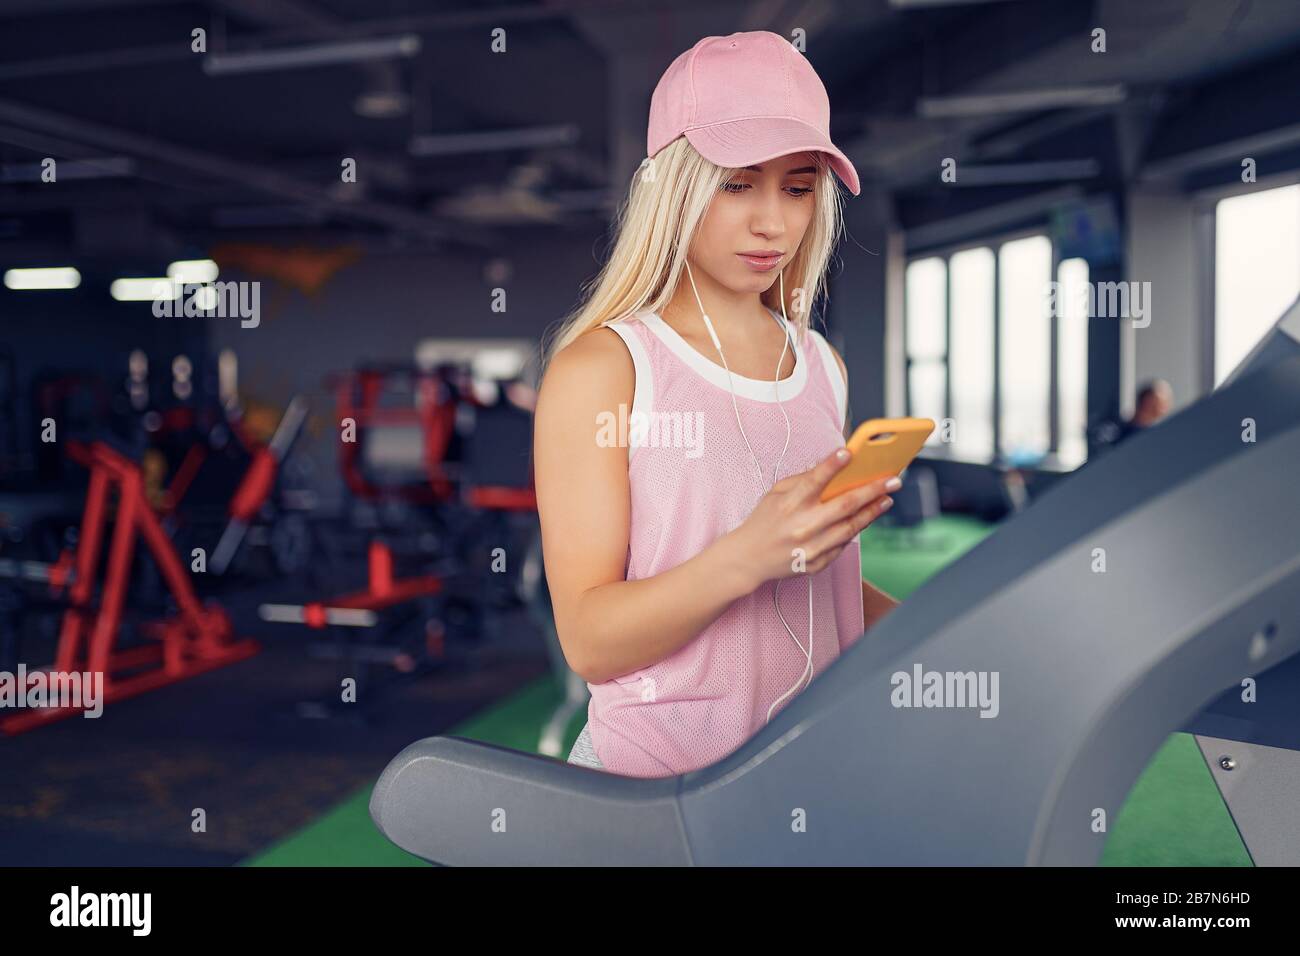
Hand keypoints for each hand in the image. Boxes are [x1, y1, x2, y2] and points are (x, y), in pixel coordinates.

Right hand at [725, 448, 900, 592]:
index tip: (850, 452)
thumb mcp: (775, 494)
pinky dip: (855, 529)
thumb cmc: (764, 521)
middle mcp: (802, 526)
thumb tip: (830, 466)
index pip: (814, 481)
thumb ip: (802, 480)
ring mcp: (811, 547)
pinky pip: (843, 544)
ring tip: (886, 499)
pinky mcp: (817, 562)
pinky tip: (866, 517)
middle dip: (872, 490)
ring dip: (872, 511)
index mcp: (789, 504)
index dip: (832, 465)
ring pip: (851, 527)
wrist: (749, 558)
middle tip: (892, 480)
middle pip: (845, 505)